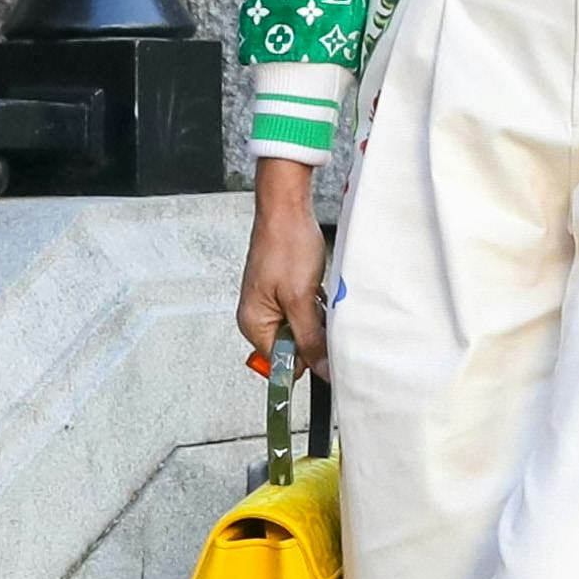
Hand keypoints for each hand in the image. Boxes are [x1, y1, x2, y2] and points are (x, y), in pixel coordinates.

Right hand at [237, 157, 330, 378]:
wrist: (286, 208)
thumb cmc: (286, 246)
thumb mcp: (301, 299)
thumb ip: (310, 338)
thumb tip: (322, 370)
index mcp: (253, 323)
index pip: (281, 362)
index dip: (306, 358)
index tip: (325, 348)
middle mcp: (258, 317)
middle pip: (293, 346)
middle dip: (313, 334)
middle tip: (321, 310)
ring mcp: (270, 303)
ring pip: (302, 328)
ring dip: (317, 318)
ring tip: (317, 293)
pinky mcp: (284, 291)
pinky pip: (304, 311)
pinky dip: (316, 304)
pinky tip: (319, 288)